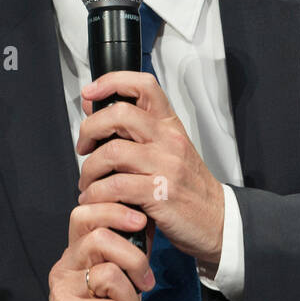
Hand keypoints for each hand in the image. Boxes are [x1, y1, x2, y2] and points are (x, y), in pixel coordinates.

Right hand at [37, 201, 154, 300]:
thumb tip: (148, 226)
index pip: (86, 214)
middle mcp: (65, 267)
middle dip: (134, 256)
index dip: (115, 210)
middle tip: (147, 281)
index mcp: (76, 255)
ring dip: (132, 296)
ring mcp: (63, 290)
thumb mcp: (119, 289)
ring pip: (108, 273)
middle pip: (98, 236)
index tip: (142, 221)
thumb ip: (127, 260)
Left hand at [76, 70, 225, 268]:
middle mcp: (169, 140)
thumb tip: (94, 105)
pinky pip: (116, 186)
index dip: (111, 82)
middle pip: (120, 114)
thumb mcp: (165, 149)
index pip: (143, 86)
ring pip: (113, 151)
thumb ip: (131, 129)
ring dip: (89, 169)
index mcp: (169, 125)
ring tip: (87, 182)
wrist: (216, 218)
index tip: (90, 93)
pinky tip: (96, 199)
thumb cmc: (187, 185)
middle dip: (89, 129)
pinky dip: (97, 194)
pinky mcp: (160, 194)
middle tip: (83, 147)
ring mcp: (166, 166)